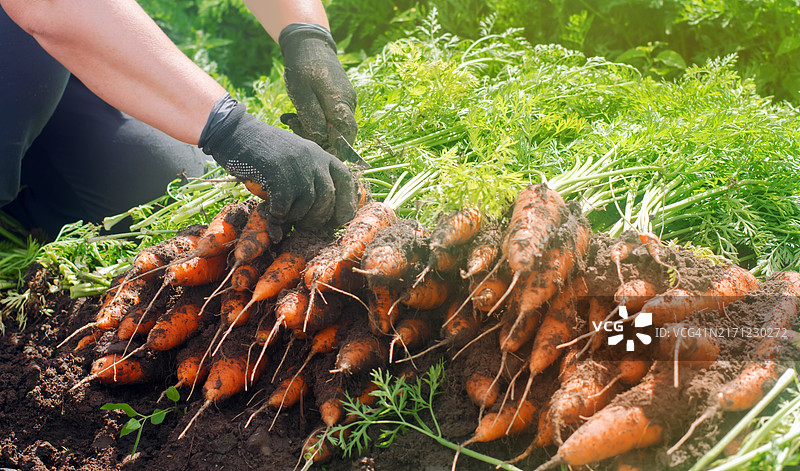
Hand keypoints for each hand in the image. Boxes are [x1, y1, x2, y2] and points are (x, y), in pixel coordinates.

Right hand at [199, 94, 356, 237]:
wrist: (236, 133)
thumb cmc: (266, 153)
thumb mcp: (296, 160)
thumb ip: (310, 179)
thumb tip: (321, 216)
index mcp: (322, 155)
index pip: (348, 182)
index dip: (347, 204)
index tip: (339, 220)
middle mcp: (315, 158)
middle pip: (329, 198)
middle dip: (318, 218)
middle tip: (304, 225)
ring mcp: (297, 164)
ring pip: (309, 204)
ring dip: (296, 217)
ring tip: (283, 216)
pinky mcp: (278, 171)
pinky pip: (285, 205)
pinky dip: (278, 215)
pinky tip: (270, 213)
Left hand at [278, 23, 356, 153]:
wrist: (310, 45)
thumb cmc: (303, 67)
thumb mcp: (301, 93)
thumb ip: (312, 117)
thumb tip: (321, 139)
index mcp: (341, 102)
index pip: (347, 134)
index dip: (337, 149)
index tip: (320, 153)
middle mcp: (349, 104)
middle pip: (341, 133)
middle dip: (320, 139)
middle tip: (294, 127)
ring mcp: (346, 101)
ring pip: (335, 126)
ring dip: (315, 129)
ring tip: (292, 119)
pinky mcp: (340, 99)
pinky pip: (331, 117)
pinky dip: (316, 120)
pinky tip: (300, 114)